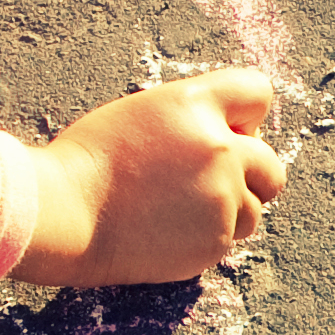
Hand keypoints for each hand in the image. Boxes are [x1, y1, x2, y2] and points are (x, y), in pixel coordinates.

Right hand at [11, 70, 289, 286]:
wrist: (63, 215)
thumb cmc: (89, 161)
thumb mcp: (142, 114)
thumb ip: (194, 121)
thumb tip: (233, 141)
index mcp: (196, 104)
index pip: (258, 93)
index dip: (245, 116)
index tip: (224, 133)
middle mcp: (220, 149)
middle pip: (270, 165)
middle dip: (248, 175)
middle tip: (201, 183)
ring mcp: (222, 198)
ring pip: (252, 210)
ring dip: (226, 211)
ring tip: (173, 209)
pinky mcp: (214, 242)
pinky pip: (225, 239)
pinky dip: (202, 238)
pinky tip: (162, 231)